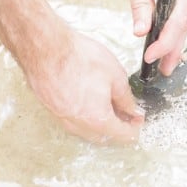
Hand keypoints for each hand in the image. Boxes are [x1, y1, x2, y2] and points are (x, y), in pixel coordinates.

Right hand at [25, 25, 143, 142]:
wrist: (47, 49)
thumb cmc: (79, 59)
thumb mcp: (115, 76)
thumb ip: (126, 98)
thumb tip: (134, 111)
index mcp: (97, 119)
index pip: (122, 135)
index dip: (134, 128)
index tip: (139, 119)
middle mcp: (79, 125)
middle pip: (104, 137)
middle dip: (118, 127)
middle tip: (128, 113)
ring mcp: (63, 118)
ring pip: (87, 130)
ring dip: (101, 123)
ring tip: (111, 105)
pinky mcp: (53, 109)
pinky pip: (74, 121)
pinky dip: (86, 116)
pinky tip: (91, 101)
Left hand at [109, 0, 186, 75]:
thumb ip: (138, 1)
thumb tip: (141, 31)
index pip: (176, 17)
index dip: (165, 42)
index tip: (149, 58)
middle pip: (185, 20)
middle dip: (173, 47)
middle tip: (163, 72)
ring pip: (184, 14)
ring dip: (175, 38)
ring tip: (164, 62)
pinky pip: (180, 4)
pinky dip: (173, 22)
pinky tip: (164, 36)